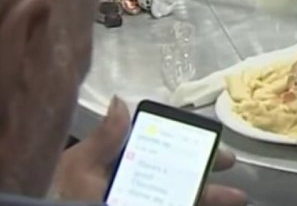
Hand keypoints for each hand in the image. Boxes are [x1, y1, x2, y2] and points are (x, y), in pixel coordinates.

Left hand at [52, 98, 245, 204]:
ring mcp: (138, 198)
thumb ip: (105, 138)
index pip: (158, 147)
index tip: (211, 139)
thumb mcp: (80, 167)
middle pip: (176, 174)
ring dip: (209, 196)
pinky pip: (174, 205)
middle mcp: (130, 185)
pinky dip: (195, 203)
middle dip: (206, 169)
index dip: (187, 143)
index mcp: (116, 164)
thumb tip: (120, 100)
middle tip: (231, 163)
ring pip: (180, 196)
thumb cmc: (59, 196)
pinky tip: (213, 204)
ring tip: (237, 198)